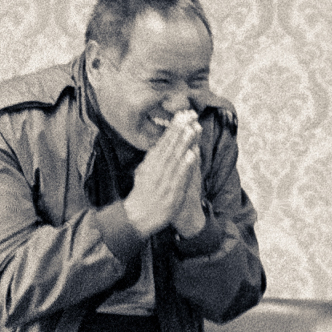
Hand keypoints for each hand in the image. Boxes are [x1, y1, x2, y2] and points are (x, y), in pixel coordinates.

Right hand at [124, 110, 202, 238]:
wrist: (138, 217)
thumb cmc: (143, 194)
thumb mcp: (144, 172)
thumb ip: (152, 159)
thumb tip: (159, 145)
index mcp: (151, 163)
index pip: (163, 142)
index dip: (174, 127)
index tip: (182, 114)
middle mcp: (157, 169)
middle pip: (170, 146)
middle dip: (181, 129)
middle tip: (190, 114)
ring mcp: (164, 180)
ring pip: (176, 158)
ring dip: (184, 142)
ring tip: (192, 129)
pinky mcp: (172, 192)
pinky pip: (180, 176)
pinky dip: (186, 164)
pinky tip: (193, 154)